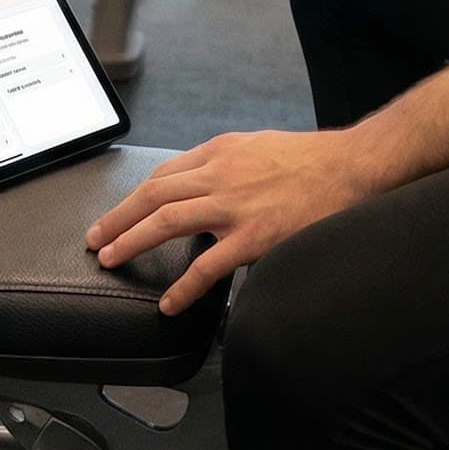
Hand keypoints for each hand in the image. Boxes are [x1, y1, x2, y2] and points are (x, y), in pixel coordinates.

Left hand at [85, 129, 386, 313]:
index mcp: (219, 152)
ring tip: (111, 260)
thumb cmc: (309, 160)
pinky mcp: (255, 236)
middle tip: (96, 240)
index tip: (115, 216)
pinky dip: (183, 286)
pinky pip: (209, 265)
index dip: (132, 198)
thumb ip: (224, 164)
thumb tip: (199, 184)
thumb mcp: (256, 147)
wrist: (352, 167)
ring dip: (131, 241)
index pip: (162, 175)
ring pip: (167, 220)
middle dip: (117, 218)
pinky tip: (169, 302)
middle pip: (153, 195)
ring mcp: (235, 205)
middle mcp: (220, 174)